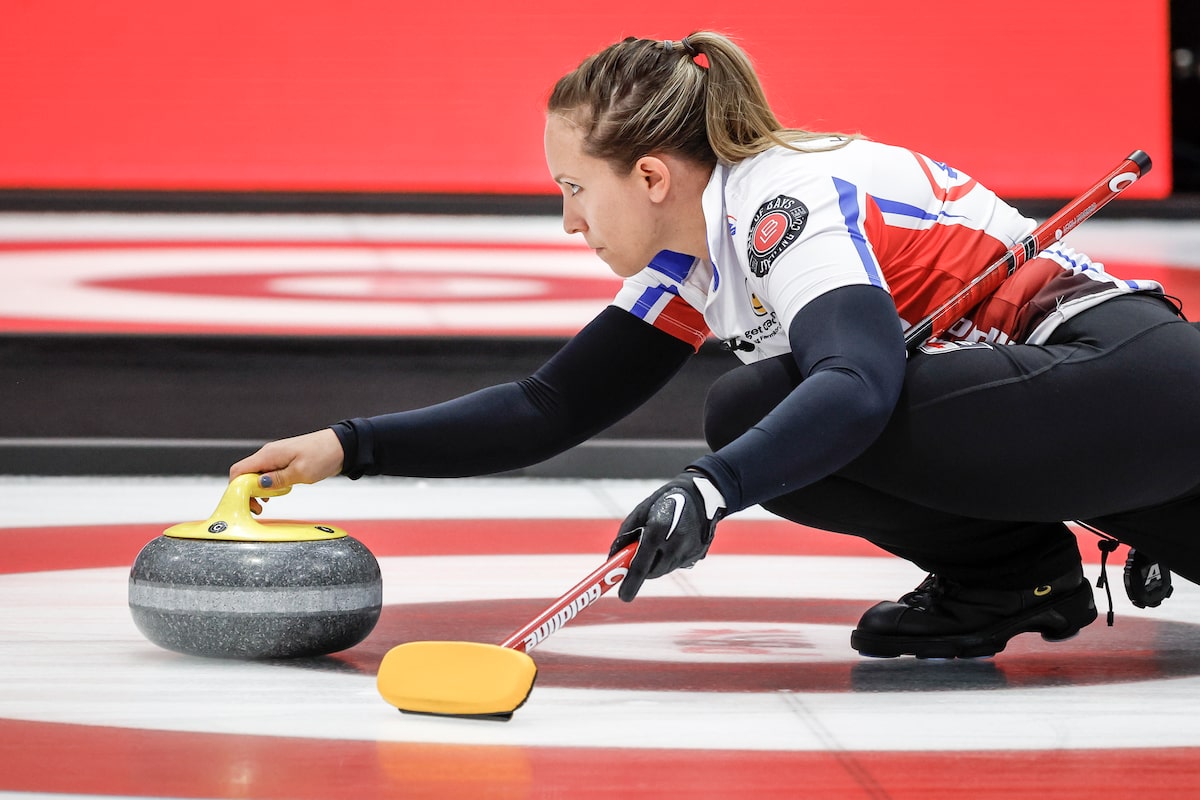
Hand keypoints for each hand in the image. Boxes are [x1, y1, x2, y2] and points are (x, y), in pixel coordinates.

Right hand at [229, 429, 344, 511]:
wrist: (341, 446)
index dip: (237, 489)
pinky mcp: (284, 461)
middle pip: (245, 474)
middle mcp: (268, 454)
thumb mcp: (300, 473)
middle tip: (259, 508)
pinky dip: (269, 485)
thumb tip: (258, 485)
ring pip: (257, 475)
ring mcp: (276, 457)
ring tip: (268, 502)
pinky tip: (277, 493)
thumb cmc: (323, 456)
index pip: (238, 471)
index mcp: (268, 455)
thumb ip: (277, 480)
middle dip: (247, 492)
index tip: (247, 503)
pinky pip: (269, 474)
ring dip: (259, 490)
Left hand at [610, 471, 726, 601]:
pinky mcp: (699, 554)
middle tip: (637, 561)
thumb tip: (613, 561)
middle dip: (642, 571)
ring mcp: (689, 550)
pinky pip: (677, 564)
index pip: (641, 565)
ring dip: (656, 563)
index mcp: (658, 530)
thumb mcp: (639, 513)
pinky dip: (670, 559)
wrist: (701, 495)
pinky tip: (673, 541)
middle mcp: (675, 543)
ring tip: (659, 543)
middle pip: (653, 572)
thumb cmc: (663, 501)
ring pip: (665, 569)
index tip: (623, 596)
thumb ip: (625, 537)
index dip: (631, 583)